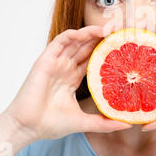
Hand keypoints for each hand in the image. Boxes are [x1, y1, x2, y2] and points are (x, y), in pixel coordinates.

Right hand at [2, 24, 131, 142]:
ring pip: (75, 41)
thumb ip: (104, 122)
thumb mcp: (84, 122)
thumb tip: (127, 124)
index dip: (106, 51)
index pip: (92, 60)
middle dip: (101, 38)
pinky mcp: (45, 60)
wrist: (28, 128)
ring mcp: (56, 63)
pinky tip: (86, 32)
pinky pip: (60, 41)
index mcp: (72, 79)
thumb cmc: (50, 124)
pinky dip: (72, 35)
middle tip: (119, 30)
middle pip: (86, 47)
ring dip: (90, 33)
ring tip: (107, 28)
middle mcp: (65, 68)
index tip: (123, 46)